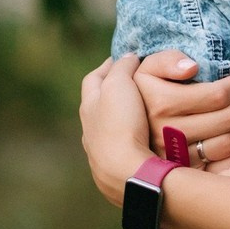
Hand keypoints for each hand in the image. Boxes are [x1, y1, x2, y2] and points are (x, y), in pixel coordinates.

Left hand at [80, 56, 154, 204]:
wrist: (124, 171)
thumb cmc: (121, 123)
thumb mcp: (120, 84)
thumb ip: (122, 67)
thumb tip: (128, 58)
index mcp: (89, 105)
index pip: (94, 79)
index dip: (108, 66)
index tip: (124, 58)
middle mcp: (89, 127)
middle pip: (97, 103)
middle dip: (111, 91)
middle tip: (131, 82)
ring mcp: (99, 150)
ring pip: (106, 126)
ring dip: (119, 117)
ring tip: (138, 111)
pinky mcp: (112, 168)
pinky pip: (118, 146)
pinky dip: (127, 138)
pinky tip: (140, 138)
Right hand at [134, 50, 229, 165]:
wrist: (119, 130)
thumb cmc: (139, 91)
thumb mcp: (146, 68)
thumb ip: (167, 61)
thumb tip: (193, 67)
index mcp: (162, 103)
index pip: (217, 94)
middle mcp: (169, 131)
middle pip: (227, 118)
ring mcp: (176, 155)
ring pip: (228, 143)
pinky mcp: (182, 170)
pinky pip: (219, 170)